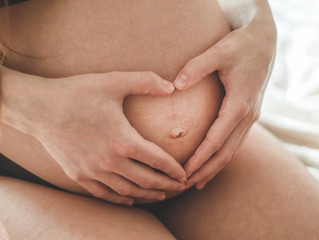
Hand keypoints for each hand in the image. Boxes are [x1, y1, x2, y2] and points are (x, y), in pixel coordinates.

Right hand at [2, 69, 186, 204]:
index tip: (185, 174)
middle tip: (180, 188)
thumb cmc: (77, 93)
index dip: (174, 170)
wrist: (38, 107)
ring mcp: (93, 171)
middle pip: (146, 180)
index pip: (158, 160)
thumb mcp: (113, 81)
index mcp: (123, 140)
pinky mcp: (78, 174)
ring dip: (147, 195)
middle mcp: (110, 161)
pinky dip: (119, 199)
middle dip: (167, 186)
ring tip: (161, 195)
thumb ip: (146, 81)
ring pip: (127, 191)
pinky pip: (103, 193)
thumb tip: (171, 86)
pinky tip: (129, 199)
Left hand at [173, 8, 276, 188]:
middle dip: (205, 171)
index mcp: (239, 105)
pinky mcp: (248, 114)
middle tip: (184, 185)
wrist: (264, 40)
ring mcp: (250, 117)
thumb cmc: (240, 45)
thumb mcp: (219, 51)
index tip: (182, 172)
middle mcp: (247, 116)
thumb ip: (196, 67)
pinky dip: (222, 156)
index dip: (199, 158)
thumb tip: (175, 85)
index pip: (216, 141)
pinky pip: (234, 142)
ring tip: (195, 182)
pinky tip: (210, 162)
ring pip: (231, 151)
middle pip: (225, 153)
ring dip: (214, 167)